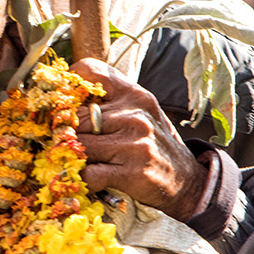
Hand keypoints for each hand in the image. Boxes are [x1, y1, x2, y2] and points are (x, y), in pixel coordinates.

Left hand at [70, 58, 207, 223]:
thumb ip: (110, 102)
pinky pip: (89, 173)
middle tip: (64, 142)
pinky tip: (91, 178)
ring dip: (72, 156)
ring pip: (79, 144)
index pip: (90, 71)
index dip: (69, 84)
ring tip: (78, 161)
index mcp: (134, 95)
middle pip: (77, 116)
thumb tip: (66, 100)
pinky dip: (83, 178)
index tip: (64, 102)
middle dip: (65, 131)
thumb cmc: (155, 145)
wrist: (188, 182)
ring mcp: (133, 144)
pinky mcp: (130, 172)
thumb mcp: (141, 112)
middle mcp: (134, 115)